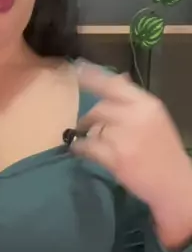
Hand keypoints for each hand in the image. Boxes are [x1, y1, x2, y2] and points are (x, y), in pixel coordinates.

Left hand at [71, 64, 191, 248]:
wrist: (174, 183)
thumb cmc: (163, 150)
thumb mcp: (155, 119)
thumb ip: (134, 101)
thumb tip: (117, 77)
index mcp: (148, 104)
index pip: (115, 85)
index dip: (93, 76)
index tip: (77, 67)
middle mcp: (136, 116)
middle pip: (99, 108)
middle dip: (89, 117)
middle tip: (84, 125)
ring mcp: (124, 137)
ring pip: (93, 128)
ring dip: (89, 134)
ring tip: (93, 142)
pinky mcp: (115, 158)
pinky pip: (88, 147)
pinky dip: (81, 148)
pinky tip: (82, 150)